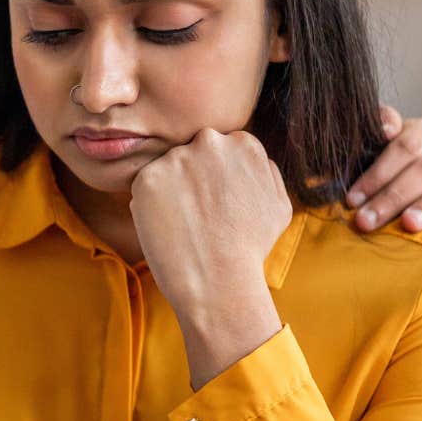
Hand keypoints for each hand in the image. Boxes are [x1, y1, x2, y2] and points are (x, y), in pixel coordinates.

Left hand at [130, 128, 289, 387]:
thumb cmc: (251, 248)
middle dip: (190, 178)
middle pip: (190, 154)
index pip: (218, 149)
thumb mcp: (278, 203)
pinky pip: (143, 188)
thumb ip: (266, 172)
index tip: (214, 203)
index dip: (213, 178)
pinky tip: (167, 229)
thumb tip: (254, 160)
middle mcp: (209, 142)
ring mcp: (176, 158)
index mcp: (243, 143)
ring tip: (184, 225)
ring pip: (166, 170)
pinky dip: (149, 207)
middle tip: (197, 214)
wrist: (220, 278)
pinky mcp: (147, 178)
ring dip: (169, 192)